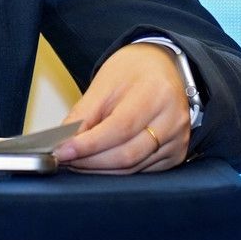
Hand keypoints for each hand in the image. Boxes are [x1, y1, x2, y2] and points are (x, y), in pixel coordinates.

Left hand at [54, 42, 189, 172]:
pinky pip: (141, 171)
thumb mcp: (104, 83)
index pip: (120, 128)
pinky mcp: (176, 155)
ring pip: (133, 168)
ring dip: (100, 169)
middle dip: (90, 161)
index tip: (63, 151)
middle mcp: (173, 120)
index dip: (89, 144)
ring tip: (78, 160)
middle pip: (127, 154)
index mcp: (156, 93)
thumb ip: (83, 114)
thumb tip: (63, 141)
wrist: (161, 68)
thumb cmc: (134, 71)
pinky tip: (99, 163)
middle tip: (65, 158)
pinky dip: (116, 171)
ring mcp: (178, 140)